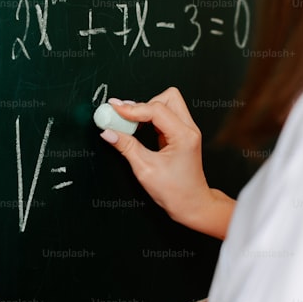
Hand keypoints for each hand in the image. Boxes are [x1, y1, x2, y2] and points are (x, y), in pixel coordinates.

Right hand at [100, 88, 234, 238]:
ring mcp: (186, 130)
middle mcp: (188, 129)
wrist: (192, 204)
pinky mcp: (181, 134)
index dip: (132, 108)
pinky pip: (165, 115)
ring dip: (147, 109)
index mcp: (183, 136)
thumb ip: (126, 147)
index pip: (156, 109)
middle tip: (124, 115)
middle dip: (144, 103)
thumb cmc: (176, 192)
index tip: (114, 109)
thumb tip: (109, 132)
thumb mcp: (145, 169)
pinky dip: (150, 118)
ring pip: (167, 103)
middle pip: (168, 97)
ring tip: (129, 122)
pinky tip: (138, 127)